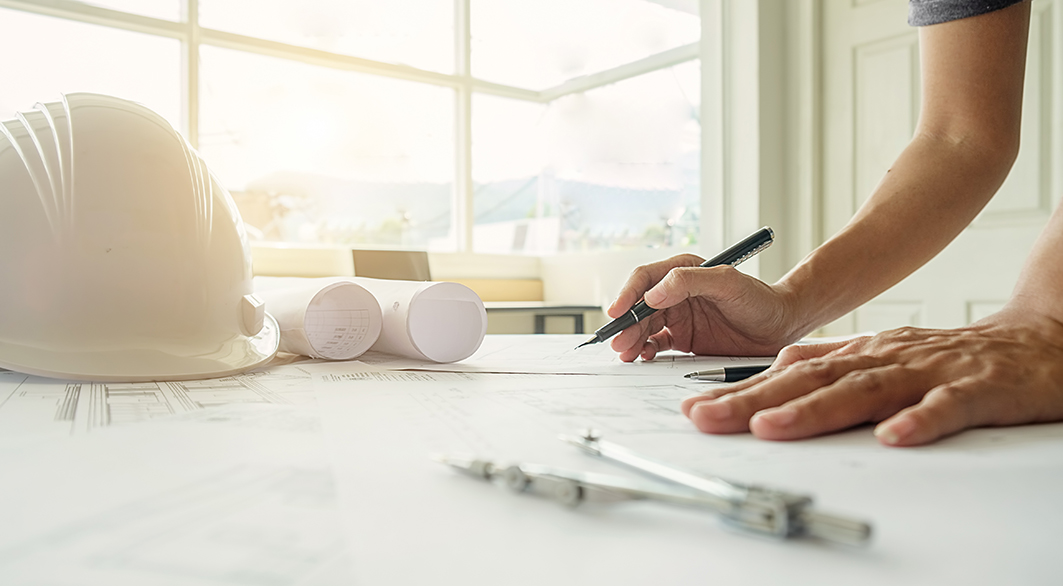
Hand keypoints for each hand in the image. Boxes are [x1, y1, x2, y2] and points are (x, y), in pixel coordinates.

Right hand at [607, 254, 800, 361]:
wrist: (781, 326)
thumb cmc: (760, 300)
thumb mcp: (728, 283)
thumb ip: (689, 281)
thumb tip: (654, 292)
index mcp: (683, 271)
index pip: (645, 279)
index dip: (627, 295)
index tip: (617, 312)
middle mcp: (676, 292)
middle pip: (640, 306)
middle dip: (626, 324)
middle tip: (618, 342)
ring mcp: (679, 316)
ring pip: (644, 326)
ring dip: (632, 339)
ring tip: (626, 354)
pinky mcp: (684, 337)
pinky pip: (656, 343)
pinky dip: (645, 350)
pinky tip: (642, 357)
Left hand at [679, 307, 1062, 445]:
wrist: (1037, 342)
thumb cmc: (954, 354)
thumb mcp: (885, 352)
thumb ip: (836, 358)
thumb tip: (781, 363)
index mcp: (863, 353)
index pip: (790, 373)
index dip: (741, 391)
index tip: (695, 408)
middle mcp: (886, 358)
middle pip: (812, 380)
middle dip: (753, 400)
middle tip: (705, 418)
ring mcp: (929, 373)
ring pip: (865, 391)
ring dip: (814, 409)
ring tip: (768, 428)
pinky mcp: (976, 390)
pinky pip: (946, 408)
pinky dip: (917, 421)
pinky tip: (889, 438)